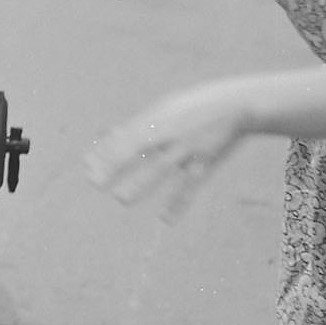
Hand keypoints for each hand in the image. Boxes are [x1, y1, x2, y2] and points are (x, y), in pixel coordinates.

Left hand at [86, 83, 250, 221]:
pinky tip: (165, 221)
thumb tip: (104, 135)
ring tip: (121, 199)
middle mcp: (169, 132)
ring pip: (161, 167)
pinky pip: (190, 185)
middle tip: (94, 182)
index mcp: (157, 118)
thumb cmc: (194, 107)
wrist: (239, 104)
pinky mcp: (206, 163)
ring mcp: (187, 148)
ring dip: (141, 183)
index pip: (124, 135)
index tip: (86, 166)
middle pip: (137, 149)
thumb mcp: (164, 108)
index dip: (105, 151)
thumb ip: (135, 124)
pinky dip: (178, 203)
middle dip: (115, 165)